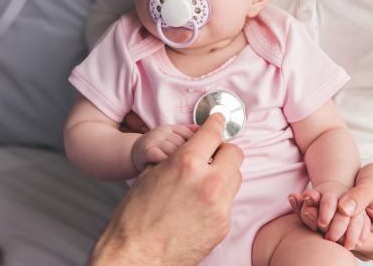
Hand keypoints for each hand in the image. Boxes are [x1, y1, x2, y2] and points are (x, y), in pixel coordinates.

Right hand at [90, 114, 243, 264]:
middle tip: (211, 155)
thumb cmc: (136, 217)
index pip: (213, 133)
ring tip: (203, 182)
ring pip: (235, 177)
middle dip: (223, 151)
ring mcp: (219, 206)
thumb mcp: (150, 174)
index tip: (218, 120)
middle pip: (234, 153)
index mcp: (186, 164)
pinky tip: (200, 203)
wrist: (137, 255)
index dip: (216, 123)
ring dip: (223, 174)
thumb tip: (191, 147)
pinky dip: (218, 198)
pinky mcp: (223, 225)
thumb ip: (176, 157)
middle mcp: (208, 183)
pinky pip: (228, 201)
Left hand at [291, 162, 372, 262]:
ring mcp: (369, 249)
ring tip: (305, 209)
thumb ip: (358, 198)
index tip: (310, 211)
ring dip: (323, 226)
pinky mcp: (358, 241)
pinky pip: (341, 236)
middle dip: (324, 227)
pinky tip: (312, 210)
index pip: (353, 242)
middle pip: (345, 244)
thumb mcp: (370, 186)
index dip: (331, 227)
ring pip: (340, 241)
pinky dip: (328, 224)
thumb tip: (344, 209)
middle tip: (304, 210)